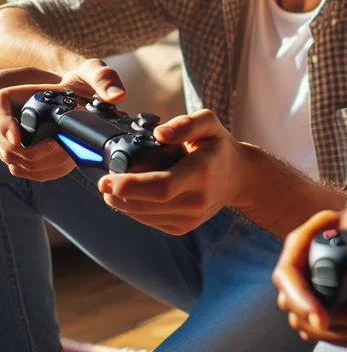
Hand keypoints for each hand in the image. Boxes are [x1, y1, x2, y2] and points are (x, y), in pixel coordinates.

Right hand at [0, 60, 125, 181]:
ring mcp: (14, 141)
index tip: (19, 139)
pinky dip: (48, 170)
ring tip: (69, 152)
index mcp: (10, 98)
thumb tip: (116, 96)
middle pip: (7, 146)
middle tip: (62, 146)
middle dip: (35, 151)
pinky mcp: (25, 156)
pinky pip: (28, 172)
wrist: (81, 98)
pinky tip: (68, 161)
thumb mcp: (91, 72)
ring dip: (44, 162)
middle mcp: (8, 120)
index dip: (4, 128)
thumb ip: (102, 78)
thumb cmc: (81, 82)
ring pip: (17, 163)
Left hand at [97, 109, 243, 234]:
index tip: (106, 180)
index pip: (162, 187)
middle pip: (147, 204)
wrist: (238, 178)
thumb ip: (185, 124)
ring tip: (116, 186)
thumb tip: (159, 134)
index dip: (129, 186)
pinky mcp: (183, 227)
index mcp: (201, 172)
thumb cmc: (218, 147)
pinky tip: (133, 196)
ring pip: (143, 216)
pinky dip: (134, 210)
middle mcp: (197, 199)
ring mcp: (190, 218)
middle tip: (104, 182)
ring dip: (122, 203)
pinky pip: (148, 221)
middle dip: (117, 195)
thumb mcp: (208, 124)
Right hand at [272, 180, 346, 348]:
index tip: (321, 317)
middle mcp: (298, 277)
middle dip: (344, 317)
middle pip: (304, 316)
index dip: (300, 300)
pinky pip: (342, 340)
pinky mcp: (325, 320)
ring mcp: (308, 301)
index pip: (286, 278)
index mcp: (300, 245)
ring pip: (325, 333)